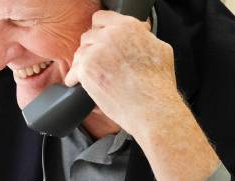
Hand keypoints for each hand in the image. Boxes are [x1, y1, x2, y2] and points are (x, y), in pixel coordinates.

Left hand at [64, 10, 182, 137]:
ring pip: (80, 53)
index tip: (100, 41)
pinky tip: (77, 83)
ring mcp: (96, 52)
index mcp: (128, 26)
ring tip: (89, 74)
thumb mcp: (161, 49)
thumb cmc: (159, 84)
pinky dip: (74, 79)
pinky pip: (73, 72)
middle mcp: (110, 35)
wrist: (151, 106)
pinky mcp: (87, 71)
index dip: (100, 30)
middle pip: (89, 36)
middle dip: (92, 48)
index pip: (101, 18)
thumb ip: (146, 37)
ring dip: (83, 63)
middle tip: (96, 62)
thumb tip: (142, 31)